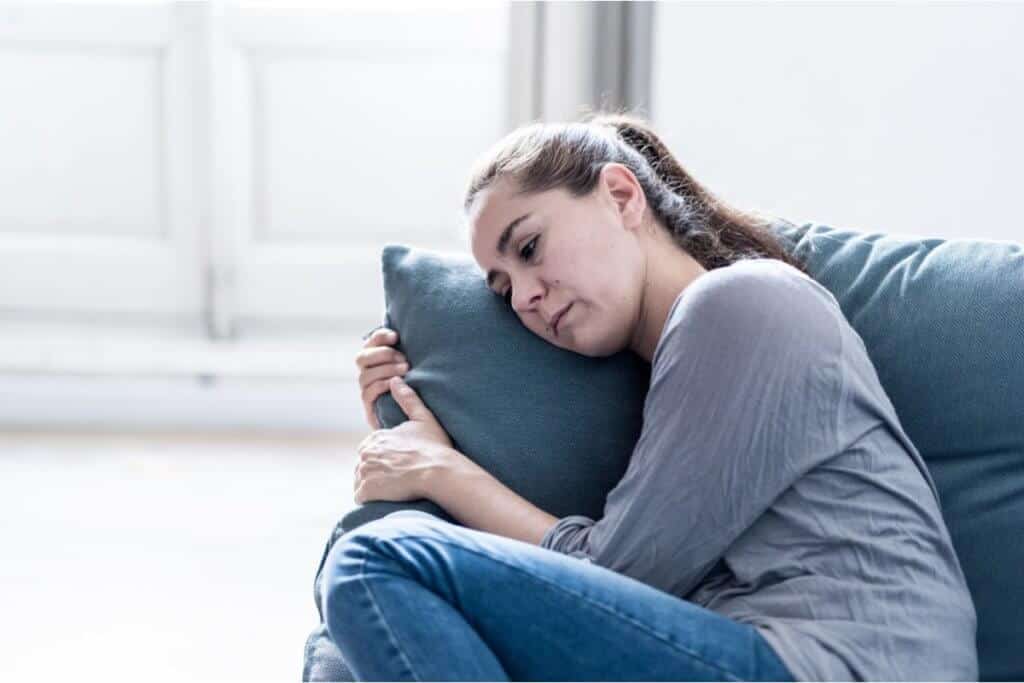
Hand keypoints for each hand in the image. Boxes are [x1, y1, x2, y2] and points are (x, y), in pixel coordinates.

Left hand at [353, 376, 456, 504]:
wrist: (438, 472)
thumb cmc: (435, 447)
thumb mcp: (424, 418)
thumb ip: (408, 399)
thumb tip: (396, 380)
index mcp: (377, 437)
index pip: (370, 449)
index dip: (383, 458)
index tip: (397, 465)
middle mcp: (366, 452)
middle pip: (364, 465)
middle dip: (375, 472)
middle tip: (395, 479)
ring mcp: (365, 471)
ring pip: (361, 481)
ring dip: (372, 486)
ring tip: (391, 489)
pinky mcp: (367, 490)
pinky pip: (361, 497)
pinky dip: (370, 498)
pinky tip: (385, 497)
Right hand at [355, 327, 407, 429]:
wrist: (417, 423)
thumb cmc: (420, 390)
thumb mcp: (416, 368)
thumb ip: (410, 353)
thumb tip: (416, 332)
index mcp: (376, 361)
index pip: (370, 343)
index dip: (379, 337)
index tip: (396, 336)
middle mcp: (368, 375)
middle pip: (361, 358)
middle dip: (383, 355)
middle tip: (404, 359)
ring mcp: (367, 392)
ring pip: (365, 375)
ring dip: (385, 370)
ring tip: (406, 370)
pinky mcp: (370, 408)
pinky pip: (368, 393)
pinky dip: (382, 385)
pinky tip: (396, 384)